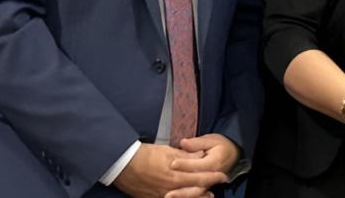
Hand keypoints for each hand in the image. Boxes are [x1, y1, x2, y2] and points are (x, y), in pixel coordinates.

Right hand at [112, 143, 227, 197]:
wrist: (122, 165)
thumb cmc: (145, 155)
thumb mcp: (168, 152)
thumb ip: (186, 156)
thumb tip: (201, 155)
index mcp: (176, 175)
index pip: (200, 177)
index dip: (213, 177)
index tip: (222, 175)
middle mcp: (171, 188)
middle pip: (195, 191)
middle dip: (208, 188)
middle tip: (218, 184)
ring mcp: (162, 196)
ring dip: (198, 197)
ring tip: (208, 196)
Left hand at [164, 134, 241, 197]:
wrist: (233, 153)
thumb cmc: (220, 145)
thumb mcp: (211, 140)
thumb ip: (197, 143)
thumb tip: (183, 143)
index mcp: (214, 162)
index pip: (198, 165)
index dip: (185, 164)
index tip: (172, 164)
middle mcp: (212, 175)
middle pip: (196, 183)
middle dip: (181, 187)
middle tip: (167, 190)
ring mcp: (210, 183)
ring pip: (196, 192)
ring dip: (182, 195)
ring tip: (168, 196)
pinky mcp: (206, 186)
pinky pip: (196, 194)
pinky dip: (185, 196)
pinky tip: (173, 197)